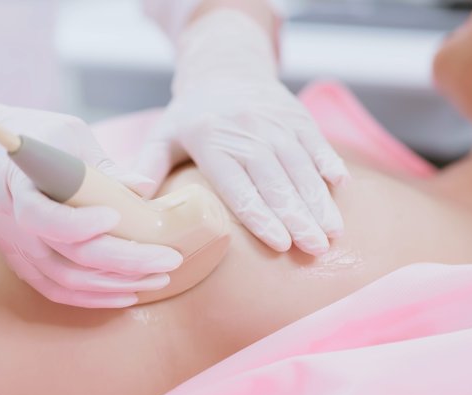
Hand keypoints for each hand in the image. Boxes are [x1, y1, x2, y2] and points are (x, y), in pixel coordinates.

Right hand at [0, 93, 182, 307]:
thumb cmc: (36, 139)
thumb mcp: (68, 135)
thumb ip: (103, 164)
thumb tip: (146, 186)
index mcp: (20, 185)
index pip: (43, 216)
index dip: (78, 224)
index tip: (114, 217)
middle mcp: (13, 225)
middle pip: (68, 256)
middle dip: (125, 261)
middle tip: (169, 257)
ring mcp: (17, 250)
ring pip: (67, 281)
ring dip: (117, 285)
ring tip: (159, 276)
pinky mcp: (24, 264)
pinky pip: (59, 292)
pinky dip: (94, 298)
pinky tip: (128, 293)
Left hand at [135, 10, 348, 255]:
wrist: (225, 68)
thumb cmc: (191, 116)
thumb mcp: (162, 136)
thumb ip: (147, 165)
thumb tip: (130, 195)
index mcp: (211, 141)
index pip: (238, 186)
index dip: (260, 216)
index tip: (279, 242)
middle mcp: (246, 131)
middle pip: (276, 180)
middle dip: (298, 216)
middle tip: (315, 249)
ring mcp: (274, 122)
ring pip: (301, 165)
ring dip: (319, 199)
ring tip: (333, 232)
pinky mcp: (296, 115)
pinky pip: (316, 141)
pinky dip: (330, 163)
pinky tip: (341, 188)